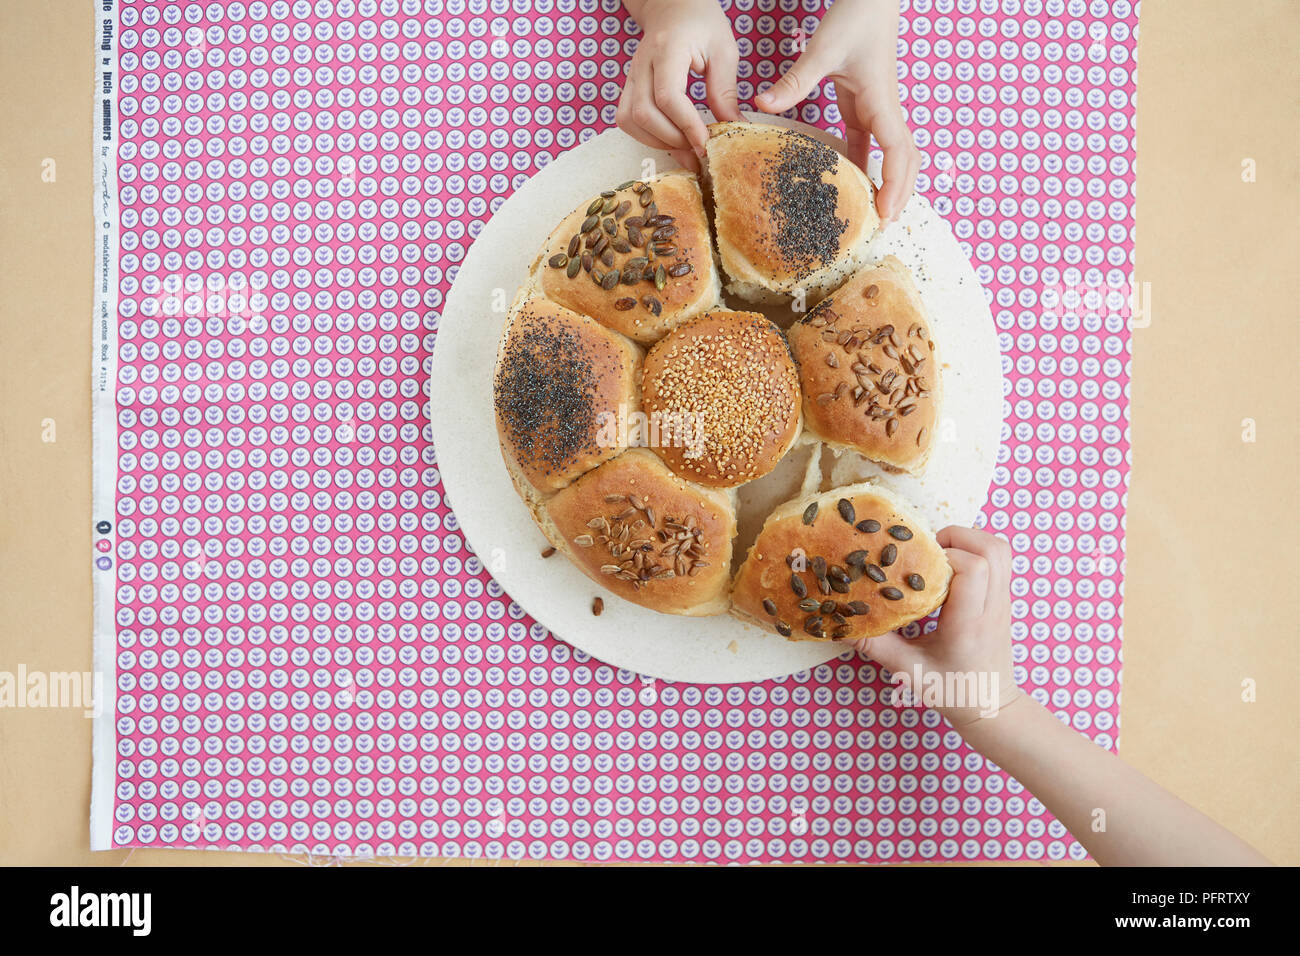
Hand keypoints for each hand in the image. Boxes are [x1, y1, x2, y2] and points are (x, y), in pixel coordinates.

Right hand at [618, 0, 742, 171]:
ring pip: (630, 120)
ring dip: (657, 142)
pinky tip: (669, 139)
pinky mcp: (629, 86)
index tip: (705, 145)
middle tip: (698, 151)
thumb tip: (733, 128)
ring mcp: (631, 75)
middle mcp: (642, 63)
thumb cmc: (702, 24)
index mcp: (668, 48)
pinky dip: (645, 136)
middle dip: (672, 140)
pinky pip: (626, 119)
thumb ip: (725, 91)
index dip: (686, 126)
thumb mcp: (724, 51)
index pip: (668, 95)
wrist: (673, 7)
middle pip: (644, 113)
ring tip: (685, 149)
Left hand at [754, 0, 920, 222]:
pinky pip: (874, 147)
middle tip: (881, 228)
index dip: (894, 184)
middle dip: (899, 195)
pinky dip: (869, 170)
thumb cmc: (856, 18)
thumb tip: (762, 105)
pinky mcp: (868, 109)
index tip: (884, 212)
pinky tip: (854, 191)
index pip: (898, 152)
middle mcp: (887, 111)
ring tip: (875, 218)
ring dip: (890, 186)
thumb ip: (795, 80)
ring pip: (895, 158)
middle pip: (906, 163)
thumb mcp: (823, 49)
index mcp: (882, 102)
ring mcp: (879, 112)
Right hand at [852, 526, 1020, 724]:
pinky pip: (1000, 560)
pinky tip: (951, 567)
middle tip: (928, 550)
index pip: (972, 568)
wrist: (991, 707)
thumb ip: (874, 644)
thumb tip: (839, 622)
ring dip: (969, 539)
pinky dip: (976, 551)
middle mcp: (992, 608)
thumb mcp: (906, 670)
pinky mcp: (1004, 601)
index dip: (944, 556)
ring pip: (1000, 549)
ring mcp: (1003, 602)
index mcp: (968, 623)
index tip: (917, 564)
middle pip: (991, 549)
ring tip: (939, 553)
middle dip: (957, 537)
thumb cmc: (951, 691)